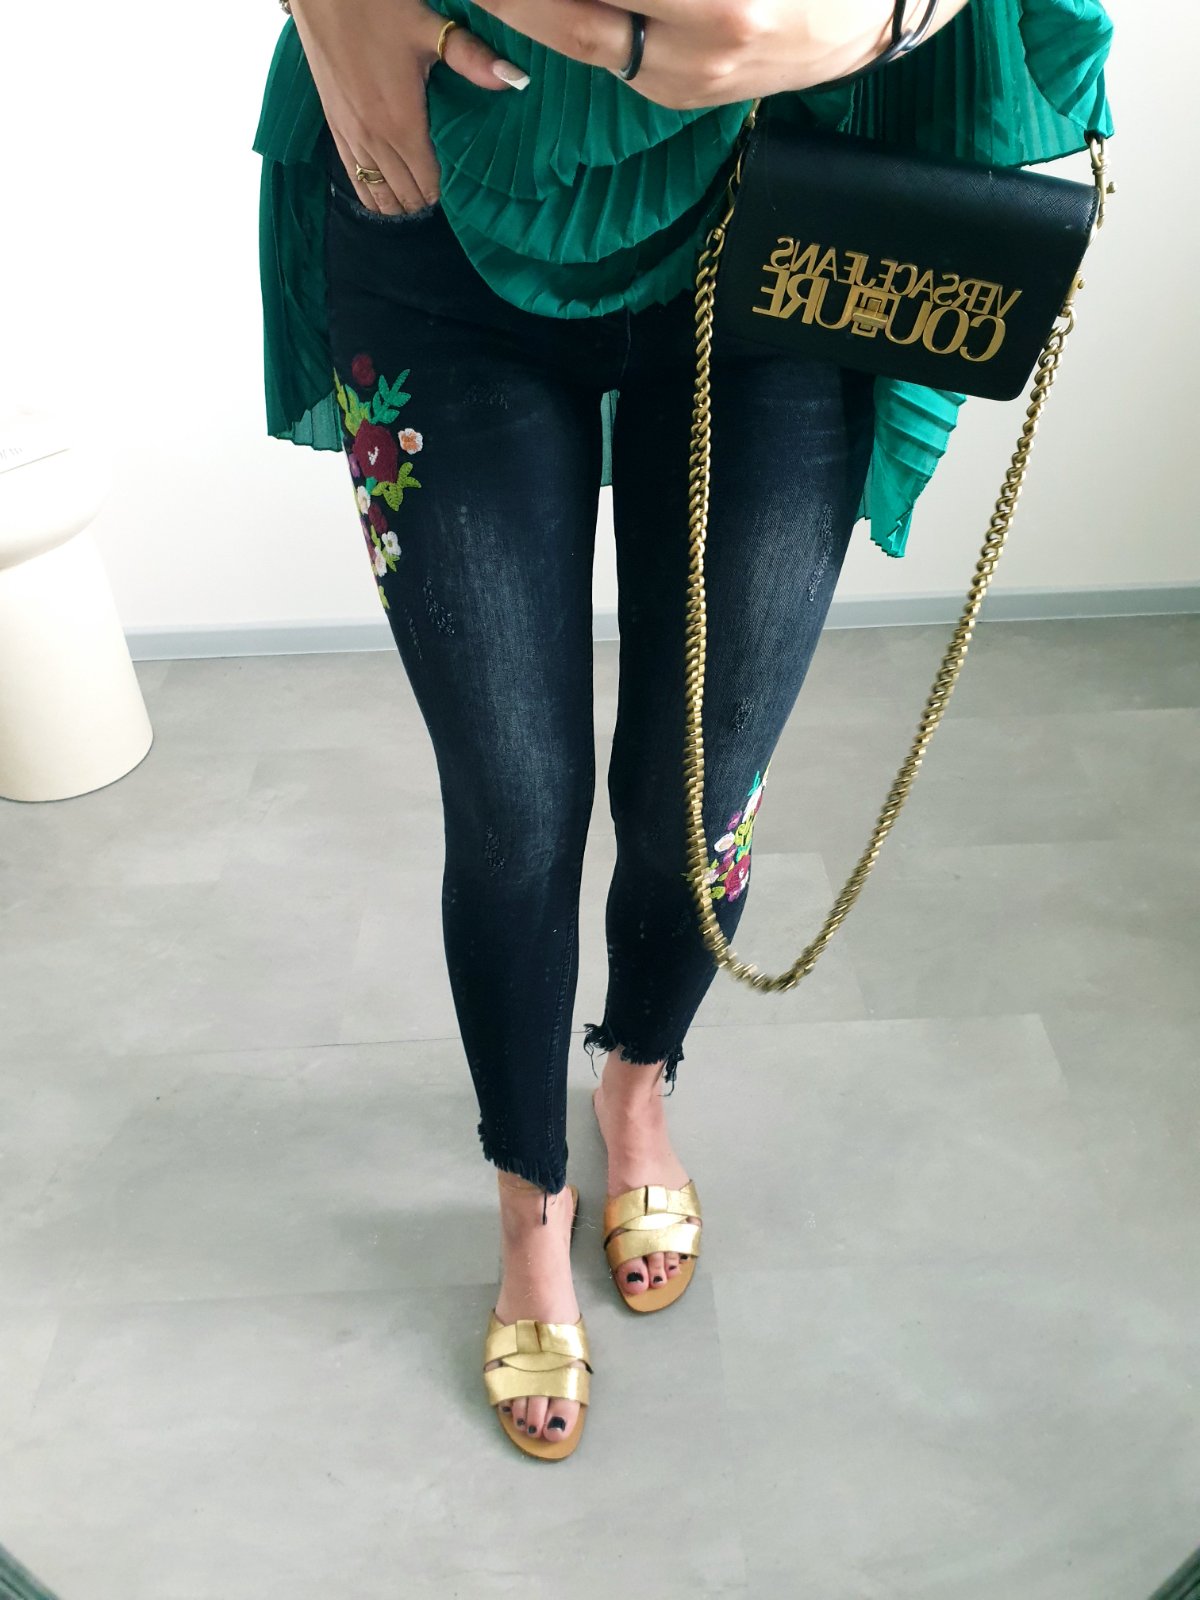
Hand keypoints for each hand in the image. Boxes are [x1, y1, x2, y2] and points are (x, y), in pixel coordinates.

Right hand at [288, 0, 530, 214]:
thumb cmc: (379, 7)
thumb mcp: (430, 29)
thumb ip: (472, 59)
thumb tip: (517, 79)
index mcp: (402, 123)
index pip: (427, 183)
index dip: (444, 193)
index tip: (458, 191)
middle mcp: (374, 139)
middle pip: (404, 194)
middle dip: (424, 201)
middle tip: (441, 196)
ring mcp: (350, 136)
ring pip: (376, 192)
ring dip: (398, 201)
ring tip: (415, 202)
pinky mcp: (333, 126)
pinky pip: (351, 176)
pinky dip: (370, 191)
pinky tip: (381, 197)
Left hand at [458, 0, 972, 111]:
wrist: (883, 12)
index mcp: (718, 4)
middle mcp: (696, 50)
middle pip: (570, 19)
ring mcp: (687, 84)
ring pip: (580, 39)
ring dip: (527, 8)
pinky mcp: (683, 97)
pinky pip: (607, 53)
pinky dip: (567, 18)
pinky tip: (540, 5)